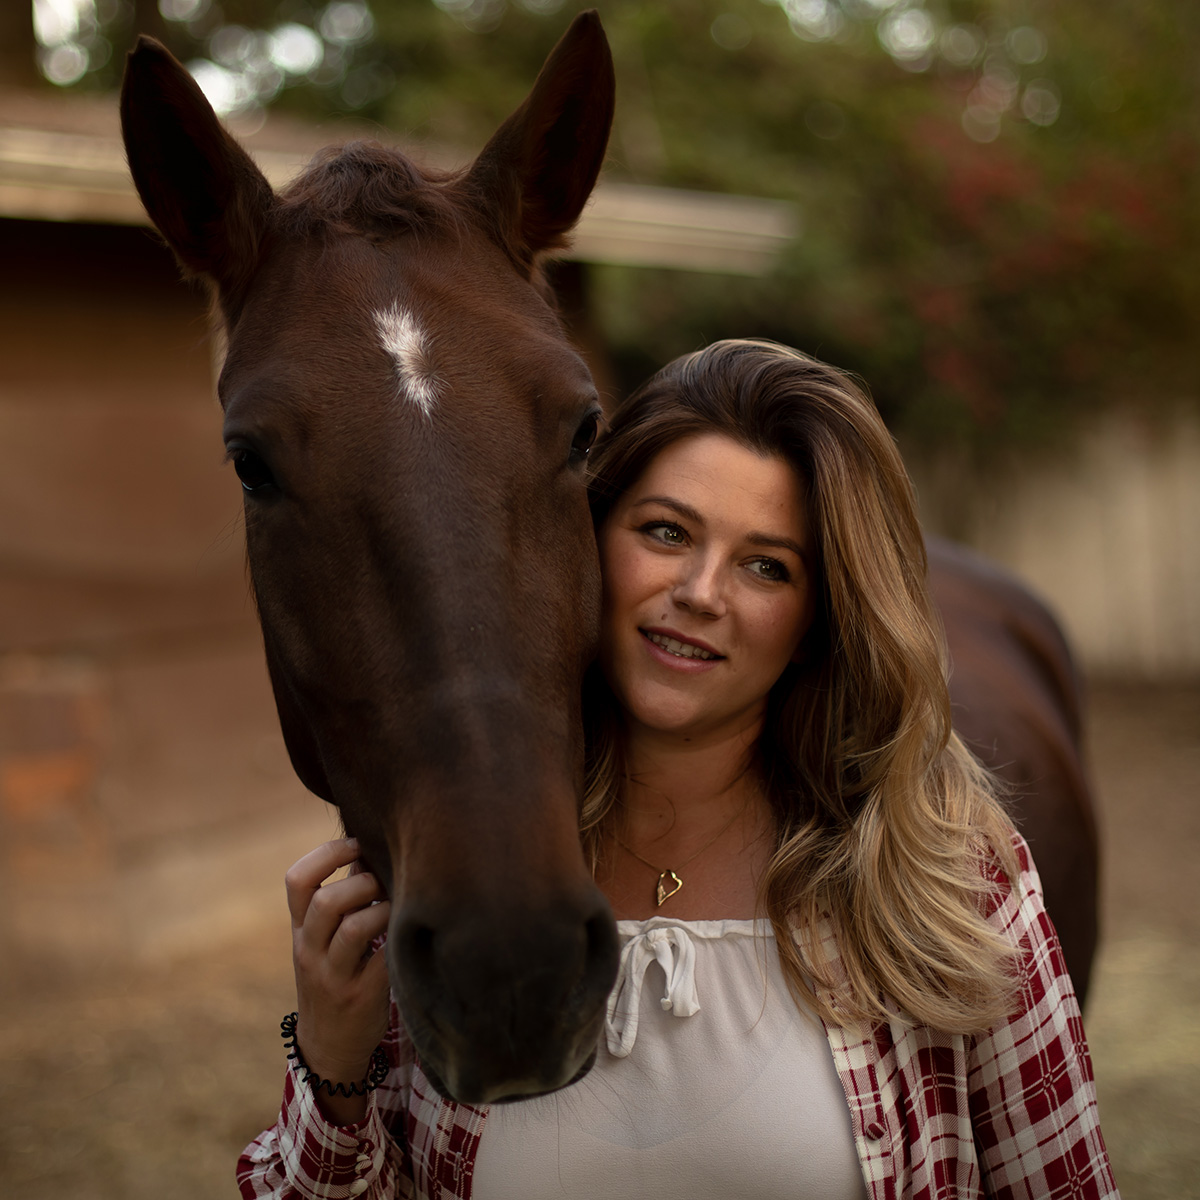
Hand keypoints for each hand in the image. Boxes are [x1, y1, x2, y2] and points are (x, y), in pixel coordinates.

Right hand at [286, 838, 391, 1123]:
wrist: (328, 1046)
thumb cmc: (334, 975)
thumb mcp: (324, 938)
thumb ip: (342, 896)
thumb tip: (368, 847)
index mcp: (300, 929)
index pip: (297, 880)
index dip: (327, 853)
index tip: (357, 843)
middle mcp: (310, 950)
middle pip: (326, 901)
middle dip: (362, 882)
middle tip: (385, 882)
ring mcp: (333, 976)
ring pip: (354, 928)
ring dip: (383, 909)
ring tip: (397, 908)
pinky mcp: (361, 996)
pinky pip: (382, 959)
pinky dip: (398, 939)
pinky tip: (410, 933)